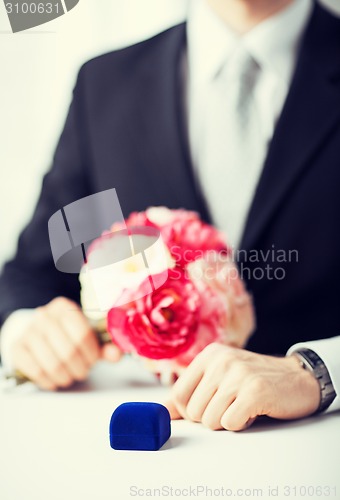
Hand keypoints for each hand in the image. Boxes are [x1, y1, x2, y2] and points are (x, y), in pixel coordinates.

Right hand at [11, 297, 119, 389]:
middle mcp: (44, 315)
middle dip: (80, 367)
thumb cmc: (68, 338)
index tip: (93, 361)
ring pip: (53, 363)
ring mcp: (28, 331)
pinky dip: (49, 380)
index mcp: (64, 307)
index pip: (82, 333)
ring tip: (70, 376)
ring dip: (65, 376)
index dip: (91, 353)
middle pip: (69, 350)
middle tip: (82, 371)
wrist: (38, 338)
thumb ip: (105, 346)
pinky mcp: (17, 348)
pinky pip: (35, 370)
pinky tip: (54, 379)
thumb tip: (117, 354)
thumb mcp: (88, 339)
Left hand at [165, 343, 319, 430]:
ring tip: (243, 405)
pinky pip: (230, 424)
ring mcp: (238, 374)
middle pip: (193, 412)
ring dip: (227, 421)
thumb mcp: (220, 377)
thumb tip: (161, 412)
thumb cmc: (254, 380)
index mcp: (209, 354)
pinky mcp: (255, 392)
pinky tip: (254, 410)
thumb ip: (191, 392)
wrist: (298, 378)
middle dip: (211, 417)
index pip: (178, 394)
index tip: (207, 407)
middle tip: (231, 405)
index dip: (189, 411)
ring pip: (209, 421)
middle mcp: (221, 360)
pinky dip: (242, 424)